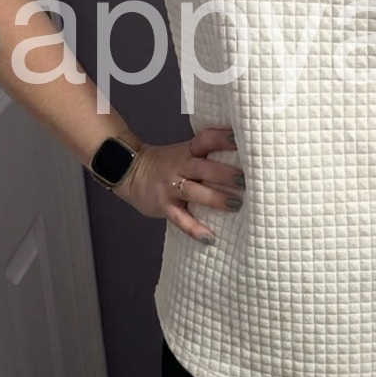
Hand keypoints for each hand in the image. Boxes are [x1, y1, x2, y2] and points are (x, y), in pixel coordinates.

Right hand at [114, 126, 242, 243]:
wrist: (130, 172)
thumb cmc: (167, 163)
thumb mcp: (184, 152)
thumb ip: (206, 156)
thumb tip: (243, 160)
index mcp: (188, 151)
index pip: (206, 140)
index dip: (222, 138)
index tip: (240, 139)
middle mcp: (180, 167)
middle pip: (203, 168)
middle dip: (225, 174)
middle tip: (246, 180)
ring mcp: (170, 187)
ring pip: (194, 192)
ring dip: (216, 199)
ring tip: (236, 204)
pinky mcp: (164, 206)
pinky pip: (180, 219)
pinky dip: (194, 229)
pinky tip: (209, 238)